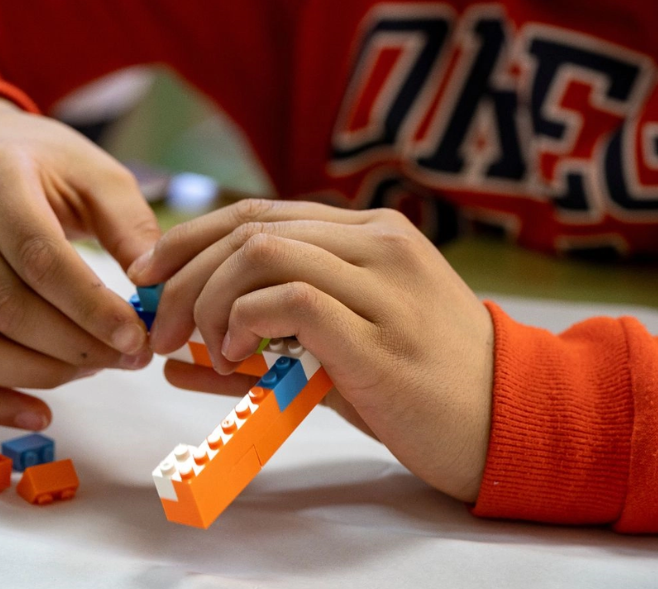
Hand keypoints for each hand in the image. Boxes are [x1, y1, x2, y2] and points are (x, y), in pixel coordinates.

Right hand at [0, 96, 156, 429]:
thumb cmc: (42, 167)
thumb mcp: (93, 173)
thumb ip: (130, 225)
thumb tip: (156, 288)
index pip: (37, 255)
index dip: (89, 305)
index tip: (137, 336)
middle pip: (3, 306)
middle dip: (75, 345)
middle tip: (130, 357)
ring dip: (38, 374)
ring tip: (93, 368)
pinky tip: (40, 414)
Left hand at [128, 200, 493, 501]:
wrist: (511, 426)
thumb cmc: (422, 391)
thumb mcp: (340, 356)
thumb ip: (264, 348)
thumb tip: (176, 361)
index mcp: (371, 234)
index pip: (258, 213)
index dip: (189, 239)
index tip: (146, 276)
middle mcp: (377, 243)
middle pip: (249, 227)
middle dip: (183, 275)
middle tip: (156, 326)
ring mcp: (384, 284)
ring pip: (263, 251)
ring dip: (209, 301)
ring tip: (205, 350)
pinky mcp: (381, 334)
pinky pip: (291, 300)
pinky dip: (243, 323)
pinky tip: (235, 359)